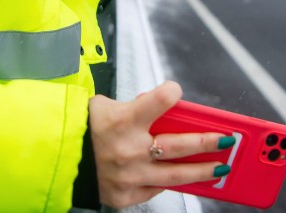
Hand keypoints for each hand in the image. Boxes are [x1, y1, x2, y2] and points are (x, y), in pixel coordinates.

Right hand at [89, 81, 230, 208]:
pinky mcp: (125, 195)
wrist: (58, 159)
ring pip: (176, 175)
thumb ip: (135, 106)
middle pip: (180, 144)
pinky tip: (186, 178)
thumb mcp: (103, 107)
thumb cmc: (83, 130)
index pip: (159, 99)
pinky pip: (156, 190)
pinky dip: (170, 183)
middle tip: (227, 139)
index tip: (177, 91)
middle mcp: (128, 149)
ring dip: (203, 171)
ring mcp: (129, 175)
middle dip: (208, 142)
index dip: (171, 92)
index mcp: (121, 120)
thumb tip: (163, 106)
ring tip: (221, 167)